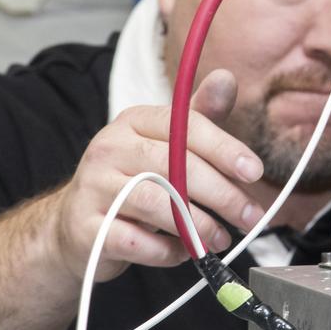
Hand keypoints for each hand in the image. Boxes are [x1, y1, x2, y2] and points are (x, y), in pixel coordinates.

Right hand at [49, 69, 264, 282]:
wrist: (75, 223)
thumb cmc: (132, 180)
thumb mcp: (164, 145)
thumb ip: (197, 117)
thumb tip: (227, 78)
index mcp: (133, 121)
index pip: (184, 126)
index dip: (224, 148)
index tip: (255, 172)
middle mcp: (109, 147)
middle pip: (174, 165)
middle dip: (221, 194)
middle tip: (251, 215)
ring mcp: (93, 187)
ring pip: (156, 204)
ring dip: (198, 226)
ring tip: (221, 239)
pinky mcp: (85, 228)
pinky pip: (135, 241)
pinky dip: (166, 251)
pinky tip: (182, 251)